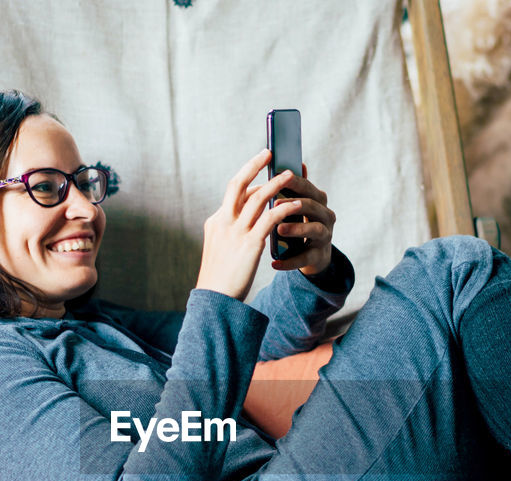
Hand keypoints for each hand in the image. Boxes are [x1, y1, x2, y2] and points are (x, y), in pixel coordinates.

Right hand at [195, 150, 305, 300]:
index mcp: (215, 222)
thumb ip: (230, 232)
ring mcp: (236, 232)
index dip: (249, 179)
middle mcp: (223, 222)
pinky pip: (271, 219)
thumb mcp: (220, 249)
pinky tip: (296, 204)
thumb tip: (246, 223)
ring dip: (276, 183)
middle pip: (239, 184)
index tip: (261, 169)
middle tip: (269, 152)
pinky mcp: (250, 244)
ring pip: (258, 198)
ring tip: (291, 174)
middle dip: (254, 165)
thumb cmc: (220, 277)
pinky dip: (284, 208)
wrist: (215, 299)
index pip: (233, 193)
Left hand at [270, 164, 334, 276]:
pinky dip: (289, 261)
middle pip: (313, 206)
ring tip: (279, 230)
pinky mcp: (319, 256)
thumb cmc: (301, 224)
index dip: (293, 182)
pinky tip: (274, 263)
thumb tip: (298, 162)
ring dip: (297, 229)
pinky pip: (305, 258)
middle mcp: (326, 216)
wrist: (312, 256)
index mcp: (318, 200)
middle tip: (275, 203)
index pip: (307, 187)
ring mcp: (325, 236)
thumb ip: (296, 187)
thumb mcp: (299, 205)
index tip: (275, 177)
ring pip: (314, 229)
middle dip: (294, 203)